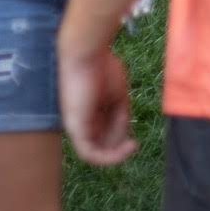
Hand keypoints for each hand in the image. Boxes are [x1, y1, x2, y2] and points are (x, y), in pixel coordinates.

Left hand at [58, 47, 136, 166]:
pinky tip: (124, 149)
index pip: (103, 136)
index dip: (120, 141)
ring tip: (131, 147)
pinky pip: (88, 153)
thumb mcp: (118, 97)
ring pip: (94, 153)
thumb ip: (121, 118)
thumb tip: (127, 138)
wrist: (87, 53)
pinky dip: (107, 157)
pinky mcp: (74, 127)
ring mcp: (76, 125)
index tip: (135, 139)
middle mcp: (80, 121)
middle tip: (133, 144)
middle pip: (100, 145)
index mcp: (90, 112)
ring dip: (114, 156)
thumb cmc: (102, 67)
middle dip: (118, 148)